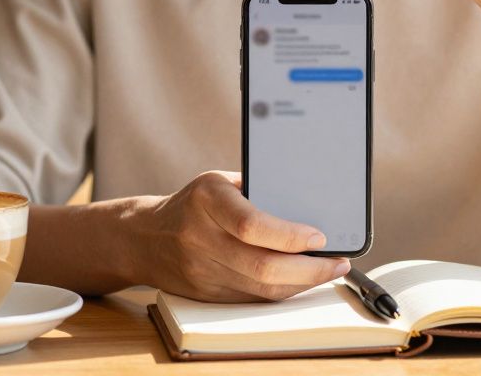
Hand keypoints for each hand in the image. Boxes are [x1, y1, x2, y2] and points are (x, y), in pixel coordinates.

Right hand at [128, 170, 350, 301]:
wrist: (143, 238)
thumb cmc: (192, 203)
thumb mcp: (218, 182)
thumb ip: (257, 189)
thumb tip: (309, 202)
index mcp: (206, 199)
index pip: (251, 225)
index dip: (289, 235)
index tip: (319, 237)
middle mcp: (200, 237)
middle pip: (262, 266)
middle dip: (309, 269)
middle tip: (337, 262)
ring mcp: (201, 271)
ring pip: (261, 289)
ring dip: (302, 284)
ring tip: (328, 271)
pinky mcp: (206, 294)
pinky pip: (253, 298)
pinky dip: (282, 292)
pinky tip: (301, 281)